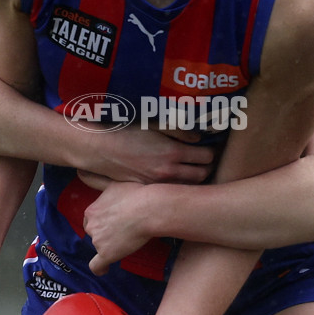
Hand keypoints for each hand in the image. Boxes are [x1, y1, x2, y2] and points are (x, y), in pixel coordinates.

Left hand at [80, 172, 151, 274]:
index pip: (92, 219)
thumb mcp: (113, 182)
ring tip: (127, 241)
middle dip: (104, 232)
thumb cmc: (135, 193)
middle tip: (122, 230)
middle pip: (94, 232)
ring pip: (99, 246)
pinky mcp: (107, 254)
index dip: (102, 220)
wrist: (148, 209)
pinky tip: (105, 270)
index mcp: (92, 209)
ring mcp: (98, 240)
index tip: (113, 221)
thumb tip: (78, 172)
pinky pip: (97, 266)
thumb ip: (95, 180)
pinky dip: (100, 268)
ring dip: (109, 245)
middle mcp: (91, 225)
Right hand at [83, 122, 214, 184]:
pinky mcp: (149, 189)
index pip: (206, 157)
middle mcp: (169, 171)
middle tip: (204, 160)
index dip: (210, 152)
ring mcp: (159, 183)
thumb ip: (180, 131)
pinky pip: (171, 190)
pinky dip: (177, 185)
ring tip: (192, 169)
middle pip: (201, 175)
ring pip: (188, 185)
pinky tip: (174, 176)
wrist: (103, 150)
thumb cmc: (128, 132)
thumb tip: (198, 137)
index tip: (207, 149)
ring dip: (194, 178)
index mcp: (173, 153)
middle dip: (206, 167)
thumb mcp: (155, 124)